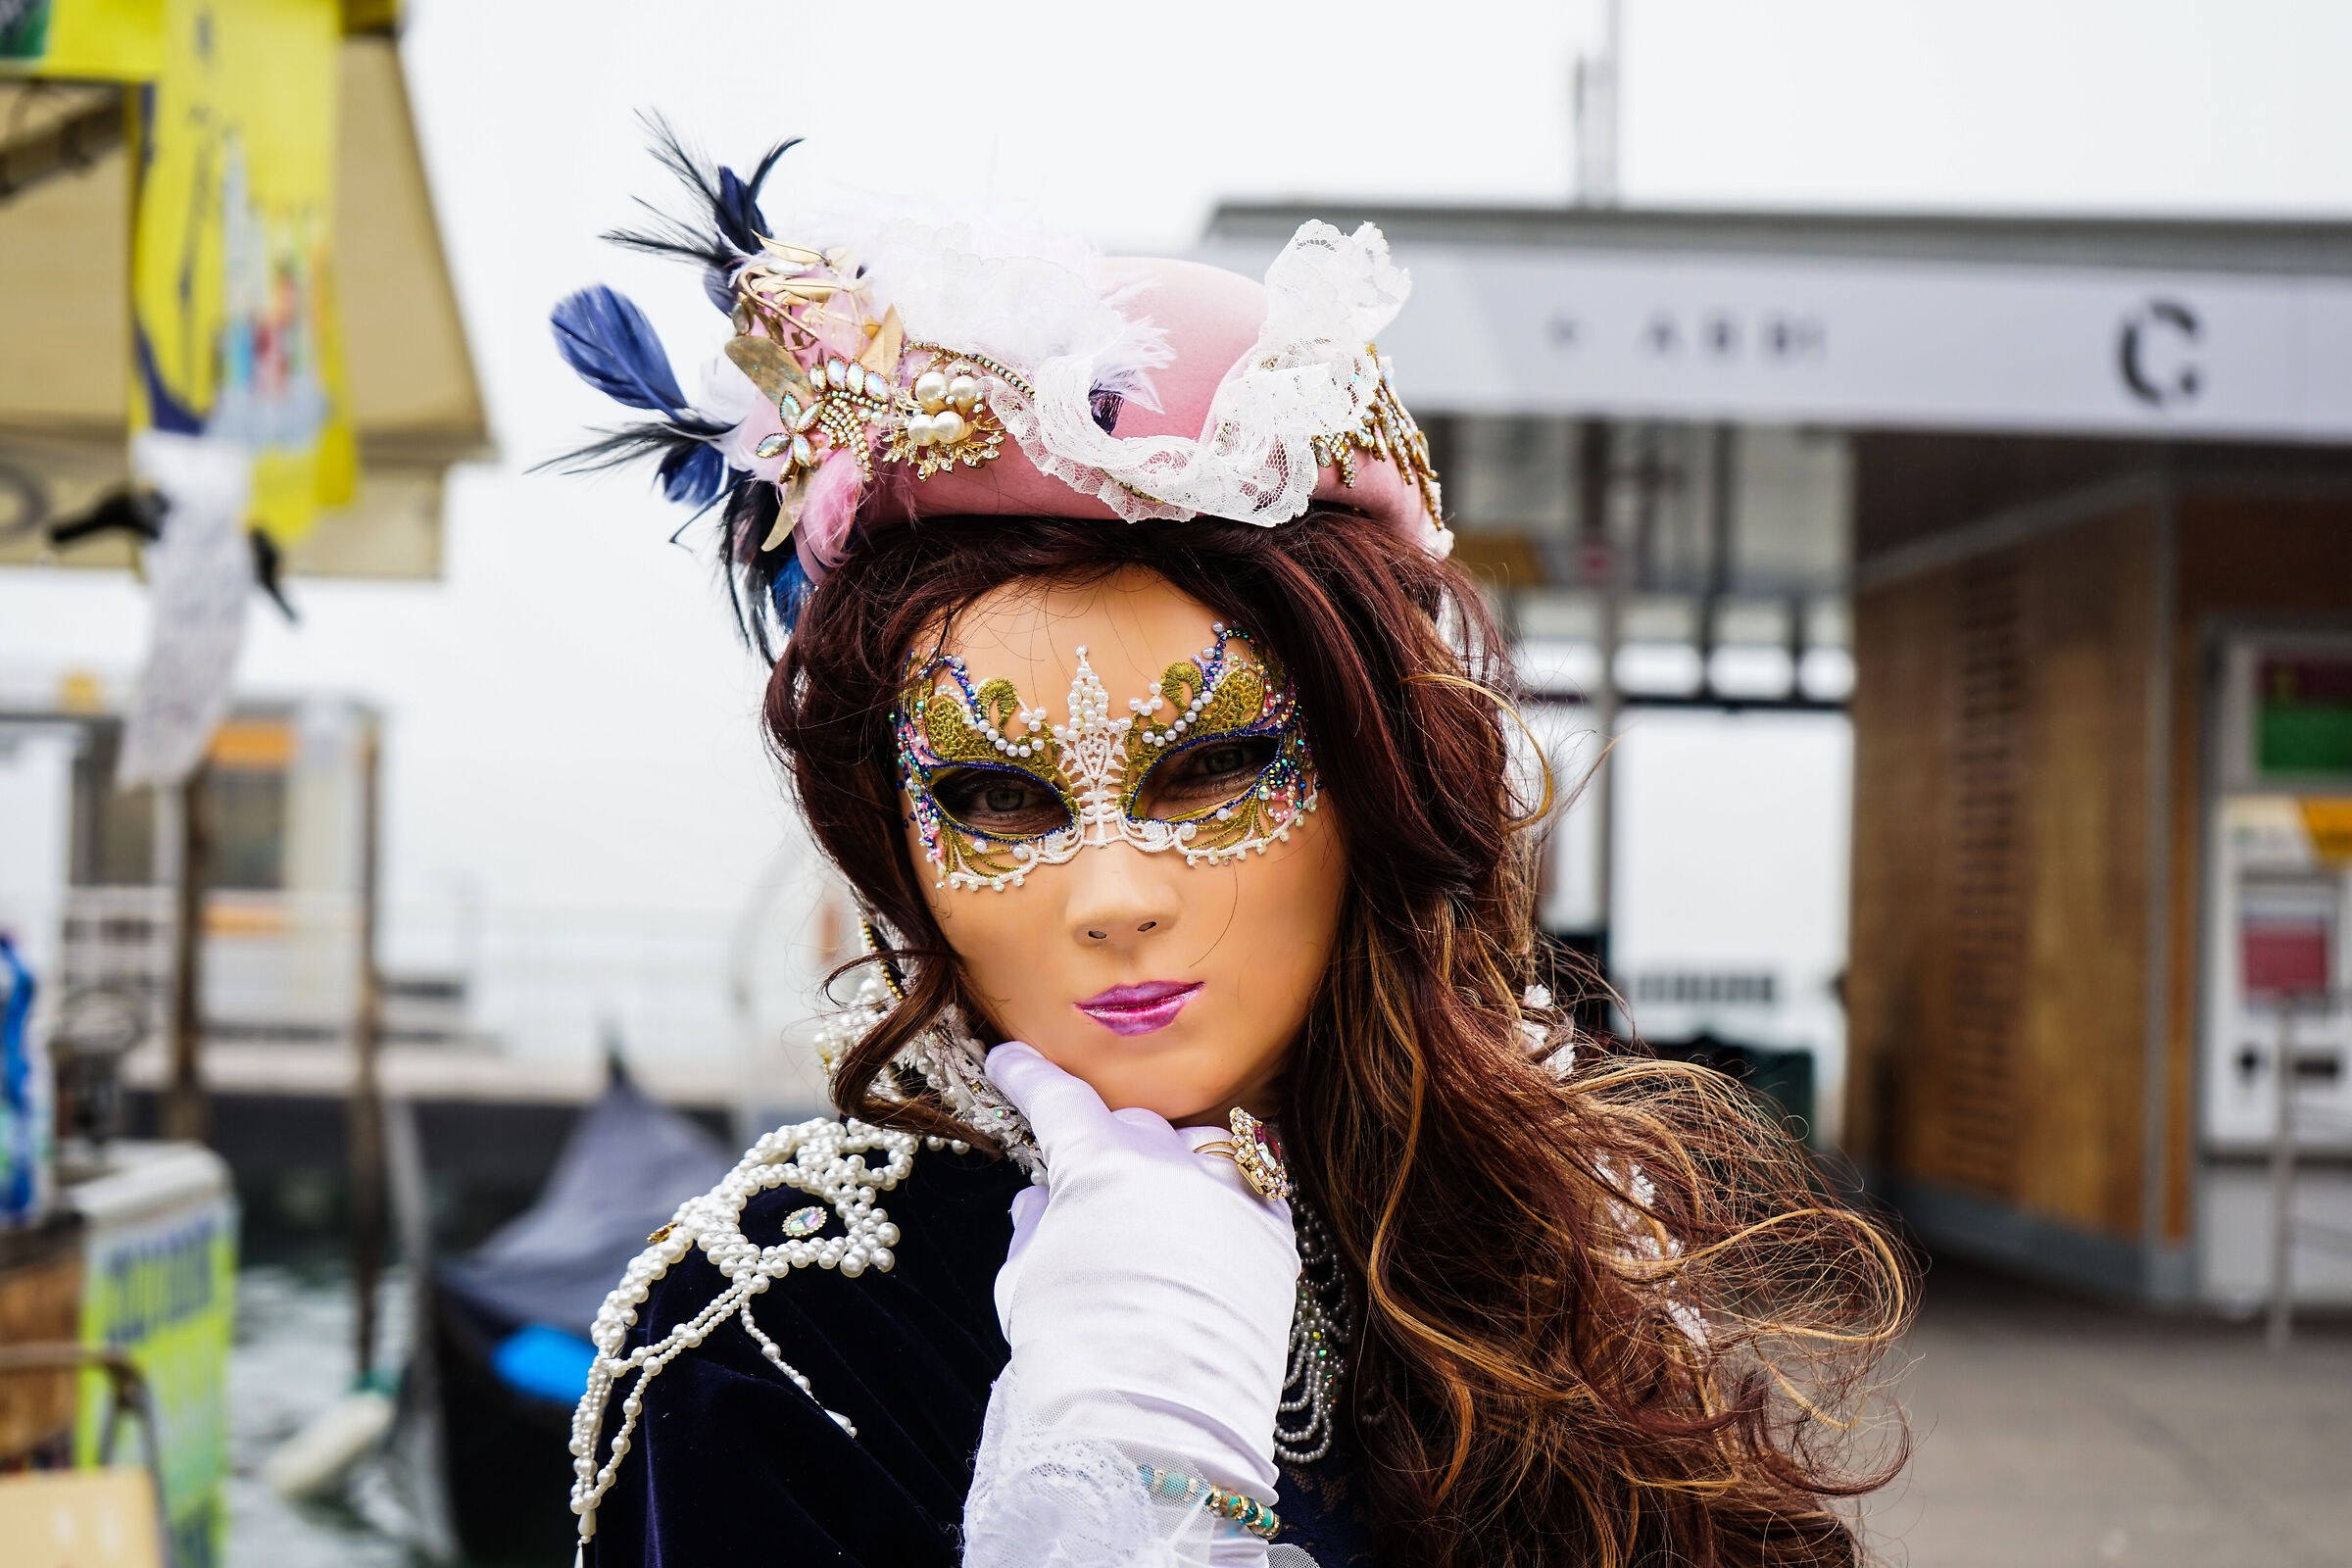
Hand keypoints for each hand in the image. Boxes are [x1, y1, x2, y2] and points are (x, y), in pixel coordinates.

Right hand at [986, 1043, 1298, 1498]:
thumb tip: (1040, 1198)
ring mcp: (1229, 1194)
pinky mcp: (1275, 1233)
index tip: (1009, 1061)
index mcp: (1098, 1166)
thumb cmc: (1074, 1357)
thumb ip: (1033, 1225)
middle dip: (1102, 1143)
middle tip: (1084, 1180)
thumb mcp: (1027, 1284)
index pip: (1057, 1098)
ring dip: (1167, 1166)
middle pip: (1129, 1125)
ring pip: (1193, 1147)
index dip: (1027, 1077)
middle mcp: (1170, 1163)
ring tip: (1151, 1213)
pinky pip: (1249, 1183)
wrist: (1158, 1430)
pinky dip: (1221, 1191)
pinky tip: (1207, 1218)